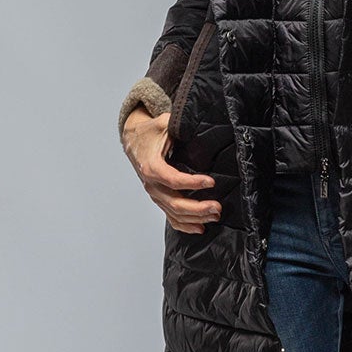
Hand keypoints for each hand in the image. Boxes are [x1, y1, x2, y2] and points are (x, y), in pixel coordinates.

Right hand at [121, 106, 221, 234]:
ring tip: (215, 215)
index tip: (211, 182)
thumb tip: (196, 125)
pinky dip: (185, 225)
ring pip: (175, 213)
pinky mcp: (160, 199)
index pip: (173, 180)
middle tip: (217, 206)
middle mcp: (152, 185)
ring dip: (196, 217)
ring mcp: (155, 195)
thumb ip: (178, 125)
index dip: (193, 183)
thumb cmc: (150, 133)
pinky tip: (200, 227)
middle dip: (198, 208)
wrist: (134, 141)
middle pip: (175, 203)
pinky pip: (171, 218)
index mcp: (152, 167)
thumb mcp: (164, 124)